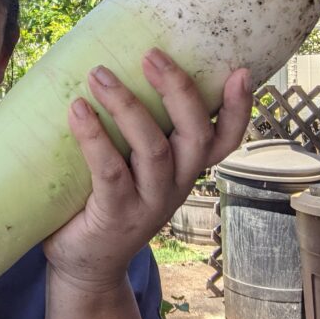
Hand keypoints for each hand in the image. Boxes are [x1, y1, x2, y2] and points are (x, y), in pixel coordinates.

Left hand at [43, 48, 251, 291]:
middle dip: (178, 90)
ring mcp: (149, 202)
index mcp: (184, 168)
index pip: (224, 140)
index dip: (238, 109)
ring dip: (128, 106)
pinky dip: (95, 138)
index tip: (241, 71)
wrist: (85, 264)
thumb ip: (134, 128)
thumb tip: (108, 62)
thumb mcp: (132, 164)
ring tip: (99, 74)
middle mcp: (176, 184)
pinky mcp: (117, 215)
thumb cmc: (104, 200)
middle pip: (194, 136)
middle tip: (152, 54)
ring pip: (154, 149)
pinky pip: (111, 171)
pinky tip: (78, 111)